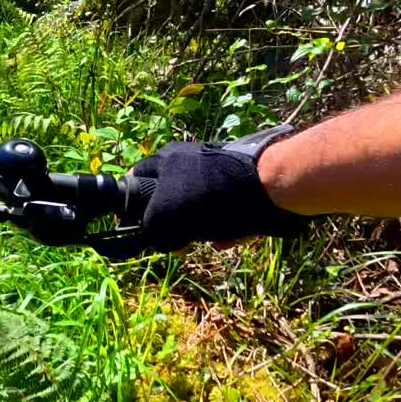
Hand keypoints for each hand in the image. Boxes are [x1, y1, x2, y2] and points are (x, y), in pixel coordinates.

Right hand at [132, 133, 307, 251]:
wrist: (269, 188)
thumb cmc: (210, 196)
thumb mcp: (166, 215)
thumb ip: (151, 227)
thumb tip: (156, 238)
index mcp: (165, 160)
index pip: (135, 178)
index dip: (131, 204)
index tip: (134, 225)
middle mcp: (187, 163)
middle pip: (167, 199)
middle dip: (171, 225)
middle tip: (176, 241)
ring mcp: (214, 174)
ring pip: (195, 210)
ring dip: (198, 230)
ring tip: (206, 241)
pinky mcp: (237, 187)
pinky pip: (221, 212)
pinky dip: (223, 228)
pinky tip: (228, 238)